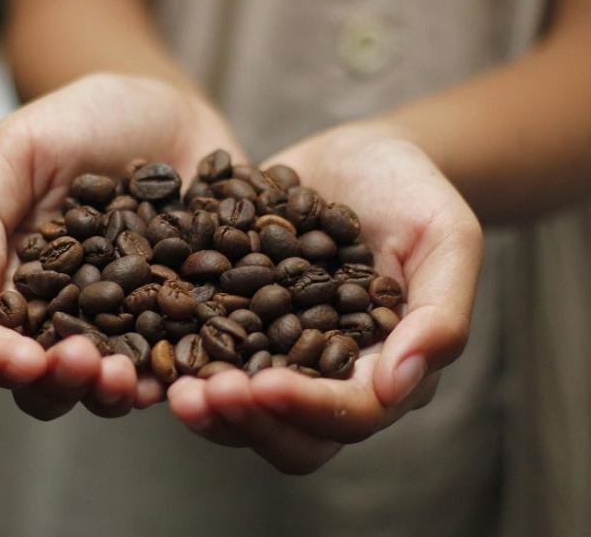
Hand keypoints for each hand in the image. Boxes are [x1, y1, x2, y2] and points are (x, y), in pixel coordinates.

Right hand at [0, 73, 245, 420]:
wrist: (165, 106)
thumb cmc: (79, 121)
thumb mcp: (19, 148)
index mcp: (16, 287)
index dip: (0, 361)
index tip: (22, 360)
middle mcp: (70, 318)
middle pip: (53, 381)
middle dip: (64, 385)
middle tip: (86, 364)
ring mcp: (131, 325)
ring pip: (117, 386)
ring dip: (121, 393)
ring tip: (135, 379)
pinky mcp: (189, 318)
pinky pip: (187, 360)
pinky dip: (187, 376)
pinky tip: (193, 373)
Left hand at [168, 124, 482, 472]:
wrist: (360, 155)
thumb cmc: (413, 191)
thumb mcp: (446, 235)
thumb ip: (441, 311)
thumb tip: (399, 386)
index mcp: (389, 369)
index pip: (352, 413)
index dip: (308, 409)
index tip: (262, 387)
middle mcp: (332, 378)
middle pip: (293, 436)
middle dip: (245, 421)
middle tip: (197, 396)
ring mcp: (281, 358)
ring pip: (244, 412)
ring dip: (206, 406)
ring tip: (167, 386)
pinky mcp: (239, 329)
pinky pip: (206, 361)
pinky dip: (179, 361)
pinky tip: (145, 342)